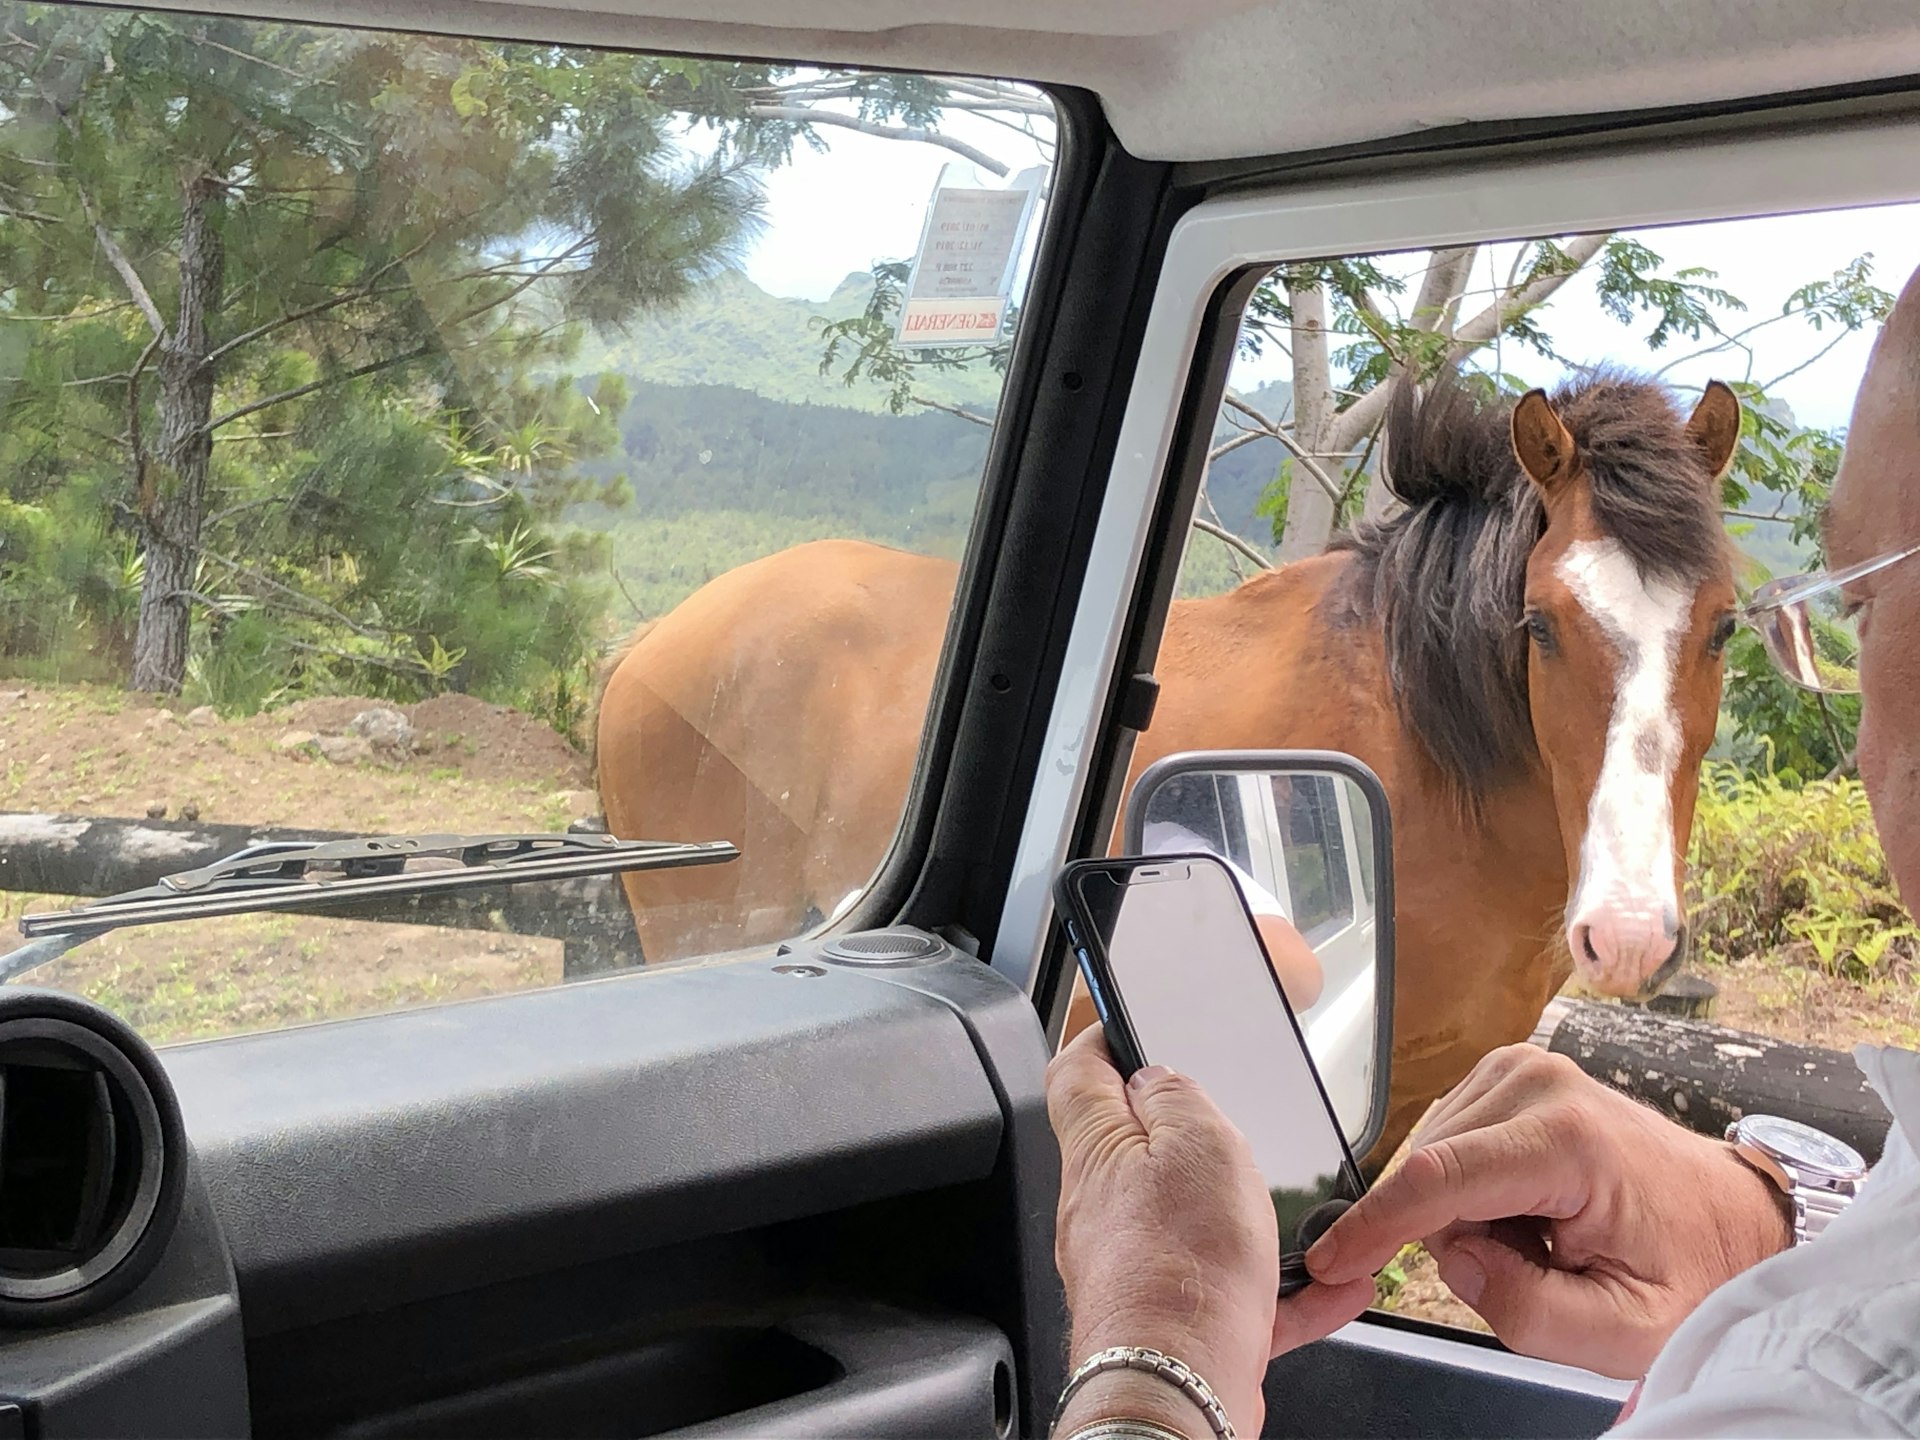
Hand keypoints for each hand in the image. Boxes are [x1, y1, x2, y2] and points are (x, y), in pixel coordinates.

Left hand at [1046, 1027, 1373, 1435]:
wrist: (1180, 1388)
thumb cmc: (1179, 1271)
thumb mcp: (1198, 1142)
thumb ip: (1178, 1097)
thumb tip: (1157, 1076)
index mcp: (1098, 1150)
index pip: (1076, 1075)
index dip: (1102, 1042)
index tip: (1128, 1027)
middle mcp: (1103, 1209)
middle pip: (1136, 1149)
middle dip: (1192, 1137)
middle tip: (1241, 1128)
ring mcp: (1135, 1268)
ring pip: (1196, 1224)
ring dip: (1254, 1218)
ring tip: (1302, 1214)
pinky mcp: (1174, 1322)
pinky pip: (1235, 1292)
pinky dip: (1284, 1288)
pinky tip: (1333, 1284)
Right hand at [1306, 1045, 1791, 1377]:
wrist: (1729, 1215)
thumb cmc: (1690, 1271)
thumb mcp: (1628, 1330)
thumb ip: (1531, 1312)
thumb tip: (1455, 1260)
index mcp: (1568, 1140)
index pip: (1438, 1180)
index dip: (1373, 1226)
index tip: (1327, 1262)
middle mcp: (1537, 1083)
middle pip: (1428, 1173)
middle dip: (1454, 1235)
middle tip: (1535, 1264)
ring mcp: (1519, 1068)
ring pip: (1429, 1159)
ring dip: (1463, 1213)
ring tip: (1539, 1235)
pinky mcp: (1508, 1070)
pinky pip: (1445, 1143)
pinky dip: (1469, 1188)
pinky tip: (1525, 1206)